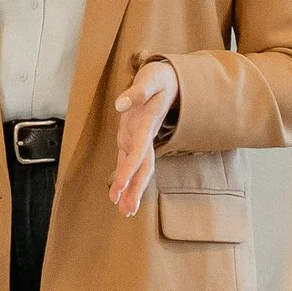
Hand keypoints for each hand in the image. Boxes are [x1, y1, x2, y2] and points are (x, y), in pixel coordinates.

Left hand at [109, 60, 178, 214]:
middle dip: (134, 188)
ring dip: (131, 189)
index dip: (129, 169)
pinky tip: (120, 195)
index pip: (138, 151)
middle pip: (142, 167)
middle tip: (127, 211)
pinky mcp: (133, 138)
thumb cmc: (160, 79)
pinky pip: (129, 161)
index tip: (122, 186)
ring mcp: (139, 139)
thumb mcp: (151, 79)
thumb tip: (120, 104)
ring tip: (125, 211)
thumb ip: (137, 92)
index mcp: (147, 124)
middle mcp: (143, 136)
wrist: (171, 80)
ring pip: (137, 168)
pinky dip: (125, 178)